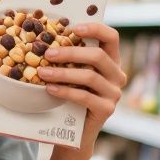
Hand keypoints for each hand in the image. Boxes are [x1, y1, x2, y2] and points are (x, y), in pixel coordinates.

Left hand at [34, 22, 125, 153]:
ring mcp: (114, 93)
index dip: (95, 28)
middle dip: (71, 52)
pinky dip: (65, 91)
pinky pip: (84, 96)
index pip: (112, 37)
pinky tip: (50, 89)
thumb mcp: (71, 73)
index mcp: (111, 61)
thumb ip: (68, 58)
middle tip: (47, 53)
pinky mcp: (107, 109)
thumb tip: (44, 38)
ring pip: (90, 77)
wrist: (75, 131)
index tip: (74, 28)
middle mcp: (117, 75)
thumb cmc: (70, 96)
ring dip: (63, 73)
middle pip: (98, 56)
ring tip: (42, 72)